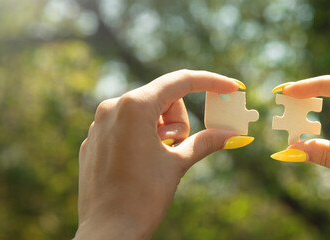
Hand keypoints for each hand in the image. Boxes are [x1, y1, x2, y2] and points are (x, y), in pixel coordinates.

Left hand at [74, 70, 251, 239]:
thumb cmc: (142, 197)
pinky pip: (127, 126)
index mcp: (134, 106)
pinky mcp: (95, 139)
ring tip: (157, 158)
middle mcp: (113, 107)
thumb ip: (206, 142)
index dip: (210, 82)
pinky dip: (143, 137)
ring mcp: (100, 123)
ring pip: (146, 111)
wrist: (108, 233)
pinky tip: (140, 163)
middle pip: (163, 98)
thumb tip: (234, 135)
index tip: (232, 87)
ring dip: (161, 130)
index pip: (180, 82)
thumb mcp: (178, 164)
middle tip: (177, 147)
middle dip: (178, 120)